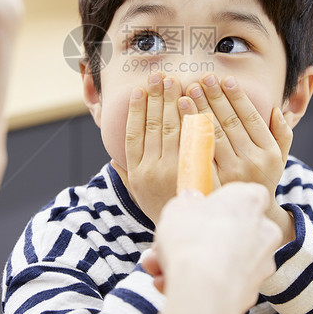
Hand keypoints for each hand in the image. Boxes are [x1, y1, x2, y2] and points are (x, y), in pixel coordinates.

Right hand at [122, 73, 210, 224]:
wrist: (194, 237)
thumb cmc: (166, 210)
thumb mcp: (141, 197)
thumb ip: (128, 176)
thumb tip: (114, 161)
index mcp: (137, 173)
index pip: (133, 134)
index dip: (135, 111)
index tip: (138, 90)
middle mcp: (153, 170)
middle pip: (154, 126)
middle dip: (157, 98)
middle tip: (160, 76)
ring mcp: (176, 170)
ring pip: (173, 128)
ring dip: (174, 101)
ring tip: (176, 81)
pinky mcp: (198, 172)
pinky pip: (195, 139)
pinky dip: (194, 118)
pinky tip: (195, 103)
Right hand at [145, 183, 282, 313]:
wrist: (202, 291)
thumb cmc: (191, 241)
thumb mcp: (177, 209)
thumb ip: (186, 203)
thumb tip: (191, 201)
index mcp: (250, 201)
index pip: (248, 193)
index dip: (223, 201)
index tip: (200, 209)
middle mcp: (264, 231)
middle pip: (232, 230)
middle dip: (199, 239)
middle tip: (171, 243)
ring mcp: (261, 264)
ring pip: (224, 259)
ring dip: (193, 263)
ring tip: (159, 267)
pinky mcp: (252, 291)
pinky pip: (223, 282)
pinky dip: (201, 283)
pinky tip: (169, 285)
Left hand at [184, 74, 292, 230]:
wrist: (244, 214)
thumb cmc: (260, 178)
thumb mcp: (278, 158)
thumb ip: (282, 134)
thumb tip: (277, 110)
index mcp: (268, 153)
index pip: (251, 118)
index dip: (238, 97)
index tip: (226, 79)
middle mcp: (250, 163)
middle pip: (229, 123)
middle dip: (215, 98)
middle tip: (203, 78)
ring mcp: (229, 174)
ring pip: (211, 136)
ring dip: (198, 111)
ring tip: (187, 92)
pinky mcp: (209, 183)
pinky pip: (196, 154)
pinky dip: (187, 135)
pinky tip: (179, 120)